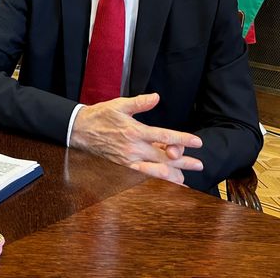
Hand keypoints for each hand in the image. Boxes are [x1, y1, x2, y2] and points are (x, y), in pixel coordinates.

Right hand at [70, 93, 203, 184]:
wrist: (80, 130)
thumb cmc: (101, 115)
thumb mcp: (120, 104)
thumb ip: (140, 102)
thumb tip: (156, 97)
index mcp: (135, 131)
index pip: (164, 136)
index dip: (182, 139)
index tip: (197, 142)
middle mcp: (133, 148)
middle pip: (163, 157)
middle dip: (183, 161)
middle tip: (199, 164)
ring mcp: (128, 159)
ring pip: (154, 170)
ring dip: (172, 174)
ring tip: (186, 178)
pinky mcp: (122, 166)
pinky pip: (142, 175)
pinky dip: (155, 179)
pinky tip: (164, 182)